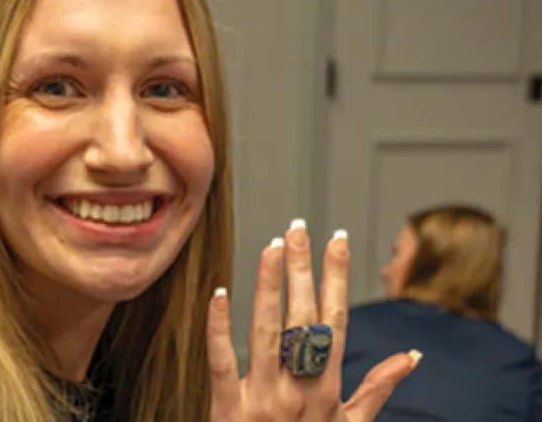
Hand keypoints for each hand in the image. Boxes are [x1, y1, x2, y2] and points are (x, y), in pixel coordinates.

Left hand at [207, 220, 420, 421]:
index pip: (336, 321)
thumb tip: (412, 356)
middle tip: (299, 228)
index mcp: (329, 388)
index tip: (338, 239)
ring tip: (272, 247)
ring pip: (269, 332)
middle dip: (303, 270)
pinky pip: (224, 362)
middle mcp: (301, 389)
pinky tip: (219, 292)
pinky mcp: (230, 409)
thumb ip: (378, 390)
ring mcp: (266, 398)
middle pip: (304, 318)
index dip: (337, 278)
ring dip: (271, 287)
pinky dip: (220, 327)